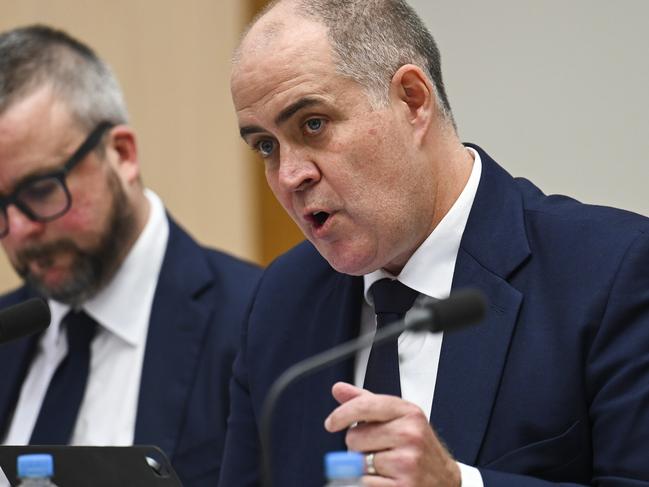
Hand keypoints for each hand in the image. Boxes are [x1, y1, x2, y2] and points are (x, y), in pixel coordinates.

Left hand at [324, 382, 459, 486]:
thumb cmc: (418, 448)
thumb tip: (339, 389)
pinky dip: (368, 482)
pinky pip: (363, 482)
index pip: (365, 406)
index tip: (332, 423)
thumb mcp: (398, 418)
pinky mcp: (402, 486)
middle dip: (358, 445)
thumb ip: (366, 403)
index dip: (342, 414)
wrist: (444, 481)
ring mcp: (407, 461)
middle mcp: (410, 434)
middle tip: (377, 449)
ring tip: (383, 465)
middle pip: (354, 437)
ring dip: (363, 465)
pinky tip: (386, 479)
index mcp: (408, 412)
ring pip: (357, 461)